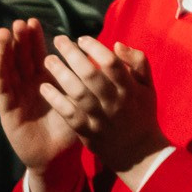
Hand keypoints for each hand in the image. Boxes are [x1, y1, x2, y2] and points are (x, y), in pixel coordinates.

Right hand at [0, 19, 79, 173]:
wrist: (57, 158)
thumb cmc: (69, 130)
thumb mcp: (77, 103)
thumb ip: (82, 83)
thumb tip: (96, 60)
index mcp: (44, 81)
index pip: (38, 55)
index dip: (35, 39)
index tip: (34, 21)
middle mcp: (27, 85)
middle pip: (21, 58)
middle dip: (19, 40)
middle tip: (19, 22)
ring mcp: (16, 96)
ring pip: (9, 69)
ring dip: (5, 51)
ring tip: (3, 33)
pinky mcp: (7, 109)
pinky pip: (3, 89)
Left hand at [42, 35, 165, 173]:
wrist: (138, 152)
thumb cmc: (141, 113)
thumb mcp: (148, 86)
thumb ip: (138, 62)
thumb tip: (117, 44)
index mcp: (129, 89)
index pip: (111, 63)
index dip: (94, 47)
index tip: (81, 39)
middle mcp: (114, 102)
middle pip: (91, 74)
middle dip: (72, 54)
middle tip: (58, 40)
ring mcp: (100, 118)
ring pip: (78, 93)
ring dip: (60, 73)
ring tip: (48, 59)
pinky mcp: (88, 132)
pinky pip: (69, 115)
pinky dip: (56, 100)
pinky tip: (44, 87)